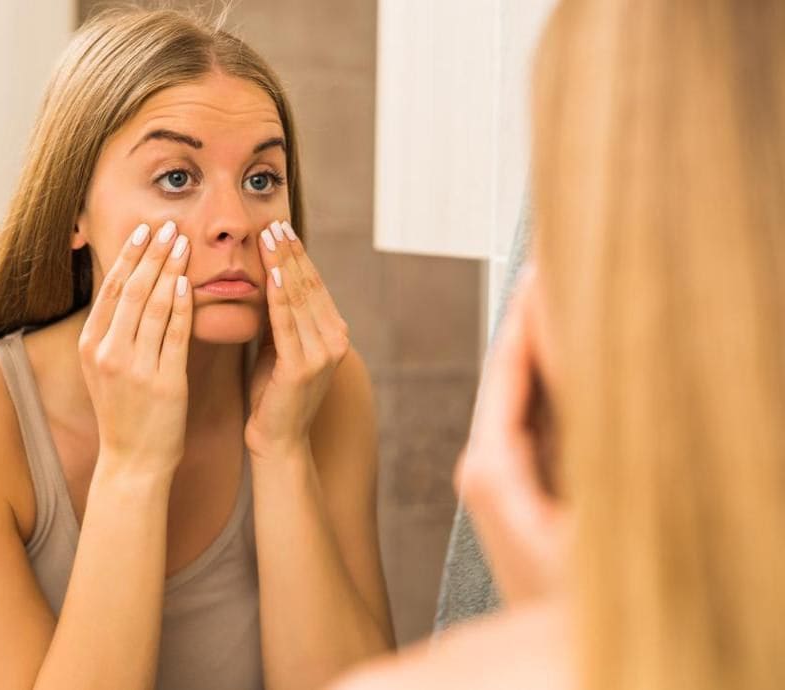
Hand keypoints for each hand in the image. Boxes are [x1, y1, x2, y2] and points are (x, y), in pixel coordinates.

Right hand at [78, 220, 192, 478]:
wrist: (134, 460)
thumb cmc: (126, 411)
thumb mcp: (106, 367)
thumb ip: (115, 330)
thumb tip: (129, 285)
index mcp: (92, 346)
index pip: (111, 289)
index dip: (130, 255)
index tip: (146, 229)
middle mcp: (108, 353)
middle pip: (132, 290)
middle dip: (152, 253)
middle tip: (170, 225)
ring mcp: (135, 368)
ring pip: (153, 306)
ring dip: (170, 270)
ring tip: (184, 243)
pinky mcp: (163, 383)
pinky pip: (175, 336)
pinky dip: (182, 307)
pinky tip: (189, 284)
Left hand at [245, 220, 349, 459]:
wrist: (278, 441)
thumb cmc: (273, 394)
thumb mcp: (278, 347)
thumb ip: (280, 318)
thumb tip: (267, 279)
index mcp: (333, 333)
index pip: (313, 284)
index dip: (297, 255)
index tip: (279, 228)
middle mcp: (335, 339)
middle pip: (309, 285)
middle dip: (290, 252)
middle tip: (274, 222)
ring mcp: (322, 354)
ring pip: (299, 298)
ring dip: (283, 264)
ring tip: (269, 237)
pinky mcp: (303, 366)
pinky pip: (287, 322)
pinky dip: (279, 295)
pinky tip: (272, 273)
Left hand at [455, 265, 568, 604]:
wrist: (557, 654)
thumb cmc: (572, 598)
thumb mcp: (582, 504)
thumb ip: (578, 428)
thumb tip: (572, 357)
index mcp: (492, 466)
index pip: (508, 368)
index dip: (527, 314)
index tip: (541, 265)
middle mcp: (490, 465)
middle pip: (516, 373)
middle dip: (538, 318)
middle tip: (557, 261)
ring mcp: (508, 476)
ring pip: (532, 392)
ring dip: (550, 344)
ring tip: (567, 290)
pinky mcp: (529, 487)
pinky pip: (544, 420)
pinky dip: (561, 381)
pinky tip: (580, 351)